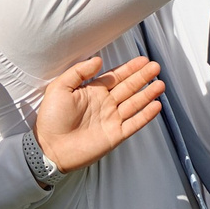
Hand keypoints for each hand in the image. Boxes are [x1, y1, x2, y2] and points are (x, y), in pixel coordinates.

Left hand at [32, 54, 166, 172]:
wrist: (49, 148)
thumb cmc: (51, 119)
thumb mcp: (59, 88)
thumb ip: (79, 72)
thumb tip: (98, 60)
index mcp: (93, 92)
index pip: (116, 77)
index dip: (129, 68)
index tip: (142, 60)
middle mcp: (105, 104)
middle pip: (129, 88)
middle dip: (143, 77)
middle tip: (155, 67)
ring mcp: (111, 120)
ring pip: (135, 104)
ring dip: (148, 94)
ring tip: (160, 84)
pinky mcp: (115, 136)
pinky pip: (134, 123)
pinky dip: (146, 115)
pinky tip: (156, 106)